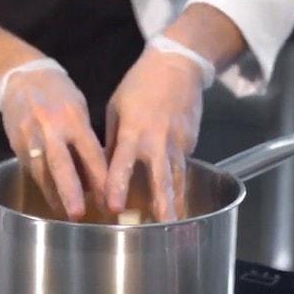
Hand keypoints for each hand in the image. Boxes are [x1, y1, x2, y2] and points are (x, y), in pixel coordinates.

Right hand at [0, 68, 107, 219]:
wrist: (20, 78)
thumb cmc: (57, 92)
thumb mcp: (77, 107)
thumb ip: (85, 136)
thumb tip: (96, 169)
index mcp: (72, 119)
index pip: (89, 153)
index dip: (99, 178)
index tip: (109, 199)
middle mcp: (51, 130)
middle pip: (61, 165)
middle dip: (70, 191)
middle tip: (78, 213)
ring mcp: (30, 138)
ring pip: (42, 173)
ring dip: (54, 195)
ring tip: (65, 213)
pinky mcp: (16, 145)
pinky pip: (31, 169)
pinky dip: (43, 184)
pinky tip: (51, 196)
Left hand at [104, 48, 204, 220]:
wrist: (178, 66)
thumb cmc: (140, 86)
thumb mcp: (116, 109)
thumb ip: (112, 141)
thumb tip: (103, 168)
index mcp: (134, 130)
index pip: (123, 162)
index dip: (118, 185)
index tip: (113, 205)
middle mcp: (158, 140)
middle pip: (160, 177)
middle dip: (162, 203)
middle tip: (162, 226)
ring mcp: (178, 142)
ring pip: (177, 178)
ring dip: (176, 202)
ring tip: (176, 226)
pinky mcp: (190, 143)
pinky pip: (183, 168)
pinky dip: (180, 187)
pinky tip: (177, 205)